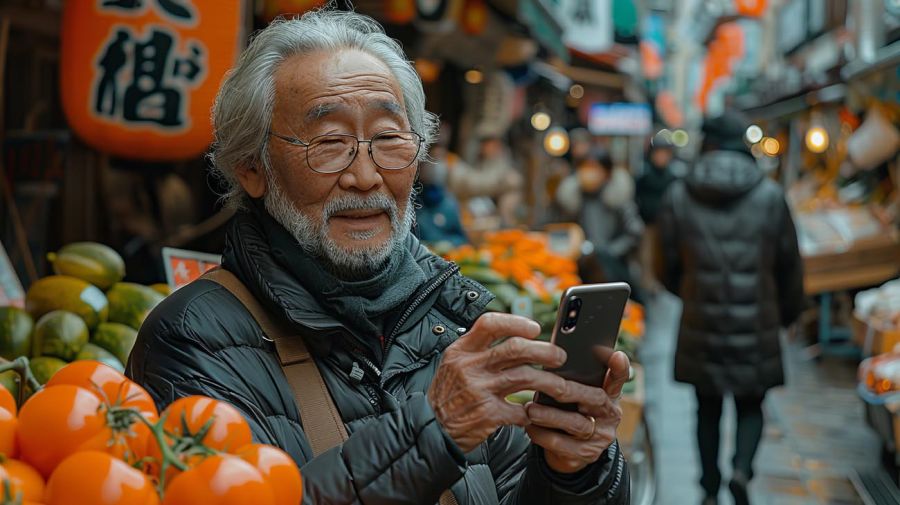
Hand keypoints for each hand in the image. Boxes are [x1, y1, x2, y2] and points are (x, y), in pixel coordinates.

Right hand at [428, 313, 567, 452]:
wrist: (432, 430)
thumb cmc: (448, 394)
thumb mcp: (453, 364)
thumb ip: (478, 349)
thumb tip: (517, 336)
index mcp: (461, 350)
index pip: (490, 324)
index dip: (516, 322)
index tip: (535, 328)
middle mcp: (470, 367)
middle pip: (516, 348)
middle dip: (544, 351)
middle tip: (559, 356)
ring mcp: (479, 390)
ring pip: (526, 377)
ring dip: (550, 381)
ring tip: (561, 386)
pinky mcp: (488, 414)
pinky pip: (520, 410)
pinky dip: (531, 413)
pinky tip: (533, 414)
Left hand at [524, 349, 629, 473]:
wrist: (568, 450)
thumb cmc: (569, 411)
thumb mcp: (576, 394)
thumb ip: (573, 377)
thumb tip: (552, 353)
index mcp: (610, 395)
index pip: (618, 379)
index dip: (619, 368)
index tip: (616, 354)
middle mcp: (610, 415)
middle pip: (596, 398)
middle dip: (570, 390)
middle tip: (548, 383)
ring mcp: (600, 437)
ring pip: (578, 424)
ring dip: (551, 416)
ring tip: (530, 409)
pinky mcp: (585, 454)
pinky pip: (562, 444)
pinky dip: (542, 434)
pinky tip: (529, 426)